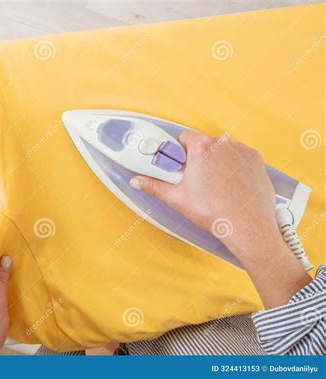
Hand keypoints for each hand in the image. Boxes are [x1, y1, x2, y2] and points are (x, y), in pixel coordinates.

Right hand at [130, 131, 310, 307]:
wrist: (247, 225)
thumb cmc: (215, 212)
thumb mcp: (177, 199)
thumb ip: (154, 186)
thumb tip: (139, 181)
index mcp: (201, 148)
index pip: (184, 137)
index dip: (178, 151)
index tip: (177, 164)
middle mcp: (222, 144)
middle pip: (203, 144)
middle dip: (197, 158)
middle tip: (194, 179)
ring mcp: (241, 151)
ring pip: (222, 150)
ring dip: (216, 161)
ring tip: (214, 185)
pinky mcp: (256, 160)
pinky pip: (239, 157)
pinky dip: (234, 166)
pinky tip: (230, 185)